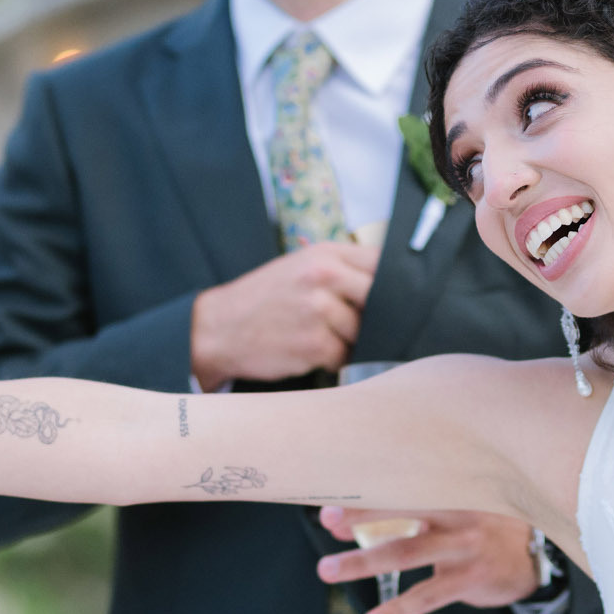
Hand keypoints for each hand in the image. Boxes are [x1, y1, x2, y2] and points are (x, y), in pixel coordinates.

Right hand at [190, 242, 379, 389]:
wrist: (218, 328)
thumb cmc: (263, 299)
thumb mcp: (299, 267)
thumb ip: (342, 269)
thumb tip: (390, 286)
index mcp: (325, 254)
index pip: (383, 263)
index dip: (394, 283)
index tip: (395, 296)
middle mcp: (325, 277)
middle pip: (381, 299)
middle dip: (376, 315)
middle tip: (361, 322)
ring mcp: (320, 311)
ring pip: (363, 331)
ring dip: (350, 340)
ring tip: (321, 336)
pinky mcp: (315, 345)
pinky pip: (345, 356)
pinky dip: (333, 359)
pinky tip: (310, 351)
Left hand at [316, 507, 543, 613]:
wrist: (532, 559)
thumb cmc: (477, 528)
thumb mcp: (451, 508)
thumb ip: (404, 511)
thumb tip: (342, 522)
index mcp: (449, 488)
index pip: (401, 484)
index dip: (365, 492)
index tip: (331, 500)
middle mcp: (457, 510)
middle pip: (402, 508)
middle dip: (361, 516)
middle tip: (325, 521)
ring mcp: (465, 544)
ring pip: (406, 552)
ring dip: (363, 562)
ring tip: (328, 569)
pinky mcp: (471, 577)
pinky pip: (428, 595)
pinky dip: (398, 609)